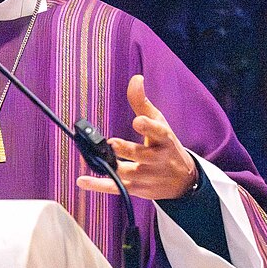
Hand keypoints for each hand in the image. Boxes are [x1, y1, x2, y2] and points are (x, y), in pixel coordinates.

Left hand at [76, 75, 197, 199]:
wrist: (183, 181)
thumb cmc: (167, 146)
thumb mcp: (159, 123)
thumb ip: (143, 102)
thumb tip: (136, 79)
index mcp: (163, 139)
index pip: (158, 132)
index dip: (148, 126)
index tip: (138, 121)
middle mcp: (156, 159)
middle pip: (141, 155)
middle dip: (126, 149)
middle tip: (112, 143)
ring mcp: (146, 175)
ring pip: (127, 173)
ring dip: (110, 167)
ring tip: (93, 159)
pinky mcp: (136, 188)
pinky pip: (116, 187)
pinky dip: (98, 185)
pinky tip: (82, 180)